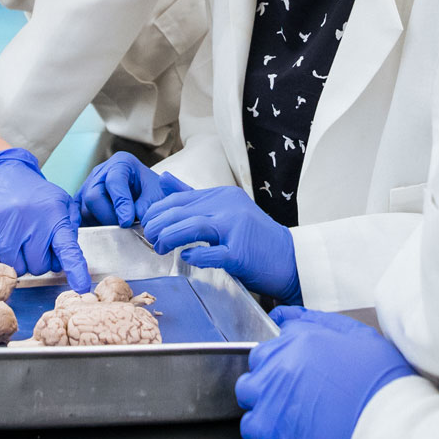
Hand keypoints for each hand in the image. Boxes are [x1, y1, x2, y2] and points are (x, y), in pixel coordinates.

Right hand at [0, 148, 91, 291]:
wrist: (1, 175)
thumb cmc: (35, 195)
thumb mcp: (61, 204)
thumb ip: (69, 230)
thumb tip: (70, 260)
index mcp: (53, 216)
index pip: (67, 248)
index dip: (75, 269)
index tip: (82, 286)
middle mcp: (29, 221)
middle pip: (38, 267)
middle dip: (38, 260)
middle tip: (34, 243)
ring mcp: (4, 226)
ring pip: (15, 267)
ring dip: (19, 260)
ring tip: (18, 240)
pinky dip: (0, 256)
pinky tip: (3, 239)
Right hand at [76, 152, 190, 227]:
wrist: (149, 194)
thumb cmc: (153, 192)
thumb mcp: (157, 195)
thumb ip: (146, 206)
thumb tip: (130, 221)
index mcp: (121, 163)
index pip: (114, 182)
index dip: (120, 204)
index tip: (127, 221)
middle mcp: (101, 172)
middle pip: (93, 196)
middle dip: (108, 216)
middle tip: (123, 228)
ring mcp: (88, 185)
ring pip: (84, 209)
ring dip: (101, 223)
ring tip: (119, 228)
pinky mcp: (82, 200)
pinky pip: (79, 215)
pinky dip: (90, 225)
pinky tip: (104, 231)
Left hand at [140, 186, 300, 302]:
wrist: (291, 259)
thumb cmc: (254, 238)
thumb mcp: (224, 209)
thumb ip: (193, 196)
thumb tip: (163, 178)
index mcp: (223, 196)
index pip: (179, 198)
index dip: (157, 211)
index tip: (148, 224)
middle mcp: (229, 207)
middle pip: (181, 211)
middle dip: (157, 225)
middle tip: (149, 238)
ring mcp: (236, 229)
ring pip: (192, 227)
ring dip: (169, 238)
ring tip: (159, 248)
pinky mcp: (241, 253)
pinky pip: (211, 253)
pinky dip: (194, 255)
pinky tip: (186, 257)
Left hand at [235, 307, 416, 438]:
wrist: (389, 423)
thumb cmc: (382, 382)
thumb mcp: (357, 335)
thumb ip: (317, 323)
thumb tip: (288, 318)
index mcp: (299, 339)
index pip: (272, 343)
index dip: (284, 357)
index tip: (296, 369)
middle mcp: (279, 363)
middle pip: (257, 364)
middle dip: (272, 374)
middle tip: (297, 390)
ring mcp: (271, 395)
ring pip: (248, 391)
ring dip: (263, 398)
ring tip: (290, 410)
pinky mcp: (270, 427)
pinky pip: (249, 425)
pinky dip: (263, 428)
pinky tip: (286, 429)